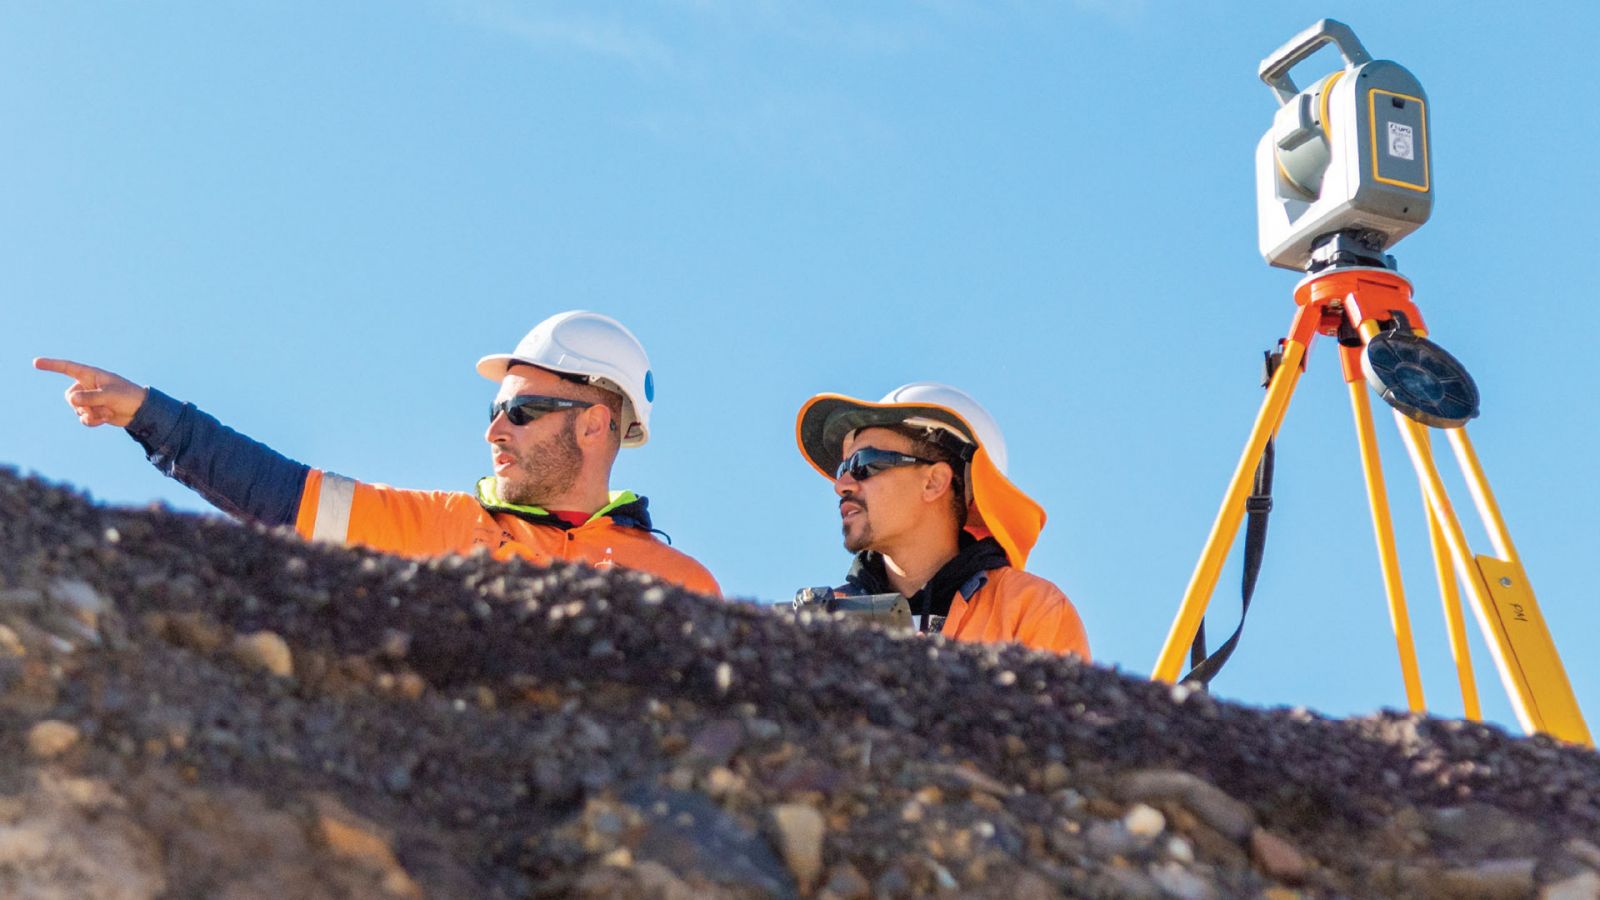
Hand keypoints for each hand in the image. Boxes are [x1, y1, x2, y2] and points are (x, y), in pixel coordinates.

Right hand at [34, 358, 148, 427]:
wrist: (140, 410)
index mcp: (91, 375)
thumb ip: (89, 397)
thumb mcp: (109, 395)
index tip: (35, 362)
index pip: (67, 368)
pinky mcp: (93, 411)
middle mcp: (87, 386)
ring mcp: (89, 399)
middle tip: (103, 405)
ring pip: (76, 409)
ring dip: (92, 413)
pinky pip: (83, 418)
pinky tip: (106, 419)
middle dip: (84, 404)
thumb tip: (71, 400)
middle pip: (70, 397)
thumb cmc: (127, 396)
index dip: (51, 365)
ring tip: (109, 411)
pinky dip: (93, 421)